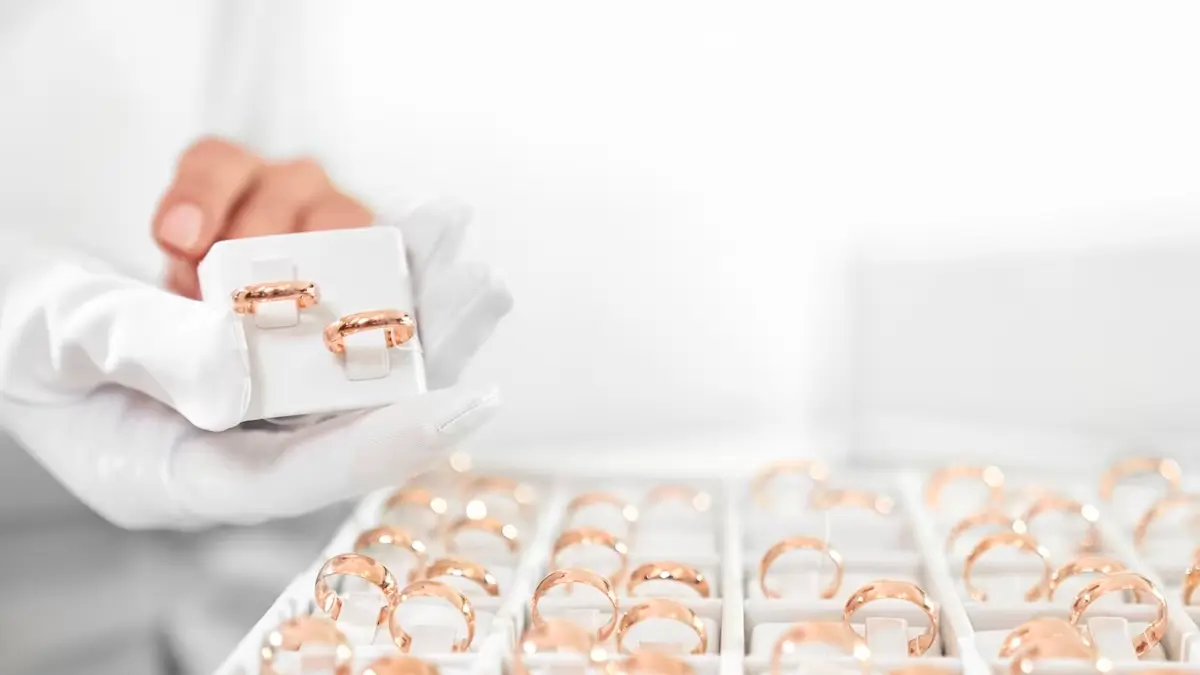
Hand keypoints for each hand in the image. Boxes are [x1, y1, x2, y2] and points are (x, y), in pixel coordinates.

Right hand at [0, 141, 512, 528]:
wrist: (3, 295)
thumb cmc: (12, 331)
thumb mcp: (61, 337)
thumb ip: (147, 348)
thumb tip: (241, 365)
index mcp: (181, 470)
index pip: (301, 472)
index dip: (385, 442)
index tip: (467, 404)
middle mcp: (226, 429)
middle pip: (347, 396)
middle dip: (422, 339)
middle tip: (484, 283)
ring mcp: (240, 374)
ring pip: (335, 322)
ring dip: (375, 264)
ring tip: (440, 219)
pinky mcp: (246, 321)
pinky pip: (297, 277)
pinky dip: (308, 228)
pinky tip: (311, 209)